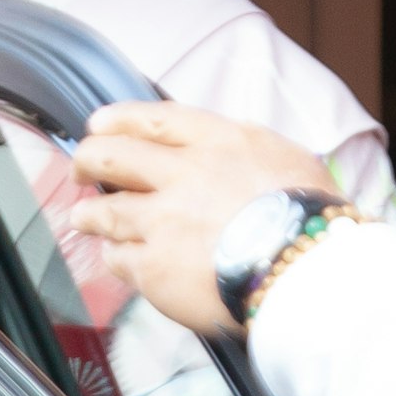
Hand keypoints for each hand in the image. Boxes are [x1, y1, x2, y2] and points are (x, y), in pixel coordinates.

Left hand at [61, 104, 338, 336]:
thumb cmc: (314, 223)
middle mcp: (183, 175)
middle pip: (112, 156)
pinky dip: (114, 255)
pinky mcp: (154, 267)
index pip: (154, 118)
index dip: (118, 120)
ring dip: (90, 213)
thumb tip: (231, 153)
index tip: (99, 124)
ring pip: (105, 209)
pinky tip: (116, 257)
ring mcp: (163, 221)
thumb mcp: (291, 163)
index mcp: (220, 142)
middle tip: (81, 167)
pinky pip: (118, 258)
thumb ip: (249, 153)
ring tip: (83, 217)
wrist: (310, 276)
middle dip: (88, 159)